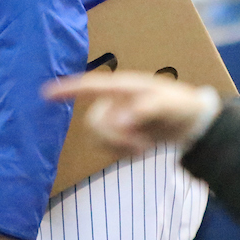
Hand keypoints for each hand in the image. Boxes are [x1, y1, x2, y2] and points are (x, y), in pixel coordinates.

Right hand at [44, 73, 209, 158]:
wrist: (193, 123)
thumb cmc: (181, 106)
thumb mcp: (168, 106)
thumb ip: (144, 111)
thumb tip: (119, 122)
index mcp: (123, 87)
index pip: (90, 87)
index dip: (68, 89)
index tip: (45, 93)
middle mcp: (115, 101)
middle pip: (93, 122)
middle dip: (113, 138)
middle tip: (140, 147)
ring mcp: (116, 117)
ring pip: (97, 137)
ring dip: (118, 147)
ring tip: (144, 147)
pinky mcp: (119, 133)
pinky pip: (106, 147)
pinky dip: (122, 152)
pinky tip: (140, 149)